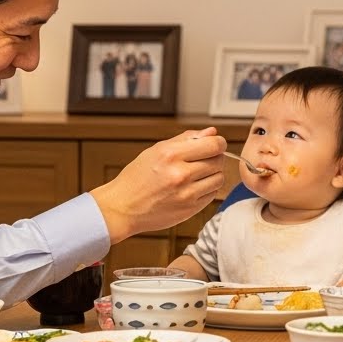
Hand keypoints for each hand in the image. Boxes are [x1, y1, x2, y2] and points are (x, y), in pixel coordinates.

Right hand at [90, 128, 226, 241]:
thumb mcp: (156, 150)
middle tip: (203, 159)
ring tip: (197, 174)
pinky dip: (207, 189)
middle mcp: (180, 174)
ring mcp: (186, 194)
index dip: (218, 142)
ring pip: (219, 178)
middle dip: (215, 157)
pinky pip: (212, 195)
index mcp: (171, 155)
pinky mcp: (190, 209)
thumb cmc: (137, 178)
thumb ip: (186, 139)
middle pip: (218, 161)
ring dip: (213, 174)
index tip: (215, 144)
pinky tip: (193, 187)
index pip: (213, 144)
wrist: (123, 207)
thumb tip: (211, 132)